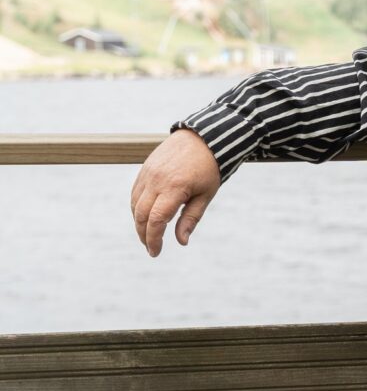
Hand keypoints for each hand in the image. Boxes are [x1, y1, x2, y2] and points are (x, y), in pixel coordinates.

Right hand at [130, 129, 222, 256]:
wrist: (202, 138)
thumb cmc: (209, 168)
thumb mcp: (206, 195)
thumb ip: (191, 218)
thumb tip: (181, 241)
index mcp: (175, 188)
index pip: (156, 220)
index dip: (153, 239)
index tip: (156, 252)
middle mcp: (156, 180)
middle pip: (141, 215)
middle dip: (144, 235)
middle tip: (152, 248)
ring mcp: (147, 173)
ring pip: (135, 204)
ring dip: (139, 222)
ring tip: (149, 235)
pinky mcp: (144, 169)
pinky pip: (135, 193)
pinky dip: (137, 208)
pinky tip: (146, 217)